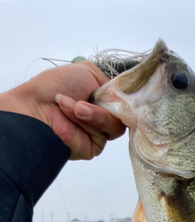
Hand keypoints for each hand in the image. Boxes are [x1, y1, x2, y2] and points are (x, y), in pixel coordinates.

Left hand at [0, 62, 125, 159]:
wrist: (37, 108)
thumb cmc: (56, 86)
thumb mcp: (88, 72)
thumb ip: (112, 84)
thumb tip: (125, 98)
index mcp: (101, 99)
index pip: (125, 101)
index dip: (126, 97)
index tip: (122, 92)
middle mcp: (102, 116)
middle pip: (124, 114)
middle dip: (106, 103)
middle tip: (90, 97)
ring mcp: (99, 132)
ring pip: (116, 124)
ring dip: (95, 112)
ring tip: (75, 106)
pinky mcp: (95, 146)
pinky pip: (105, 134)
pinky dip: (90, 121)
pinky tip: (74, 114)